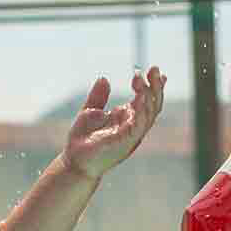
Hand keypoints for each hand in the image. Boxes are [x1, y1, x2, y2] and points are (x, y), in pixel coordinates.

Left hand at [61, 66, 165, 180]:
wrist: (74, 161)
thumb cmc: (82, 140)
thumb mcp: (90, 112)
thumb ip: (98, 97)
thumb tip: (104, 78)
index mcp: (127, 118)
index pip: (147, 100)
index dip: (153, 86)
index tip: (154, 70)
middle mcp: (133, 125)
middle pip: (153, 104)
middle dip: (155, 87)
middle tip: (153, 69)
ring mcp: (131, 134)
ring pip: (150, 113)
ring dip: (149, 95)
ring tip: (143, 79)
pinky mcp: (126, 141)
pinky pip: (139, 125)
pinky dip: (142, 111)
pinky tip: (140, 97)